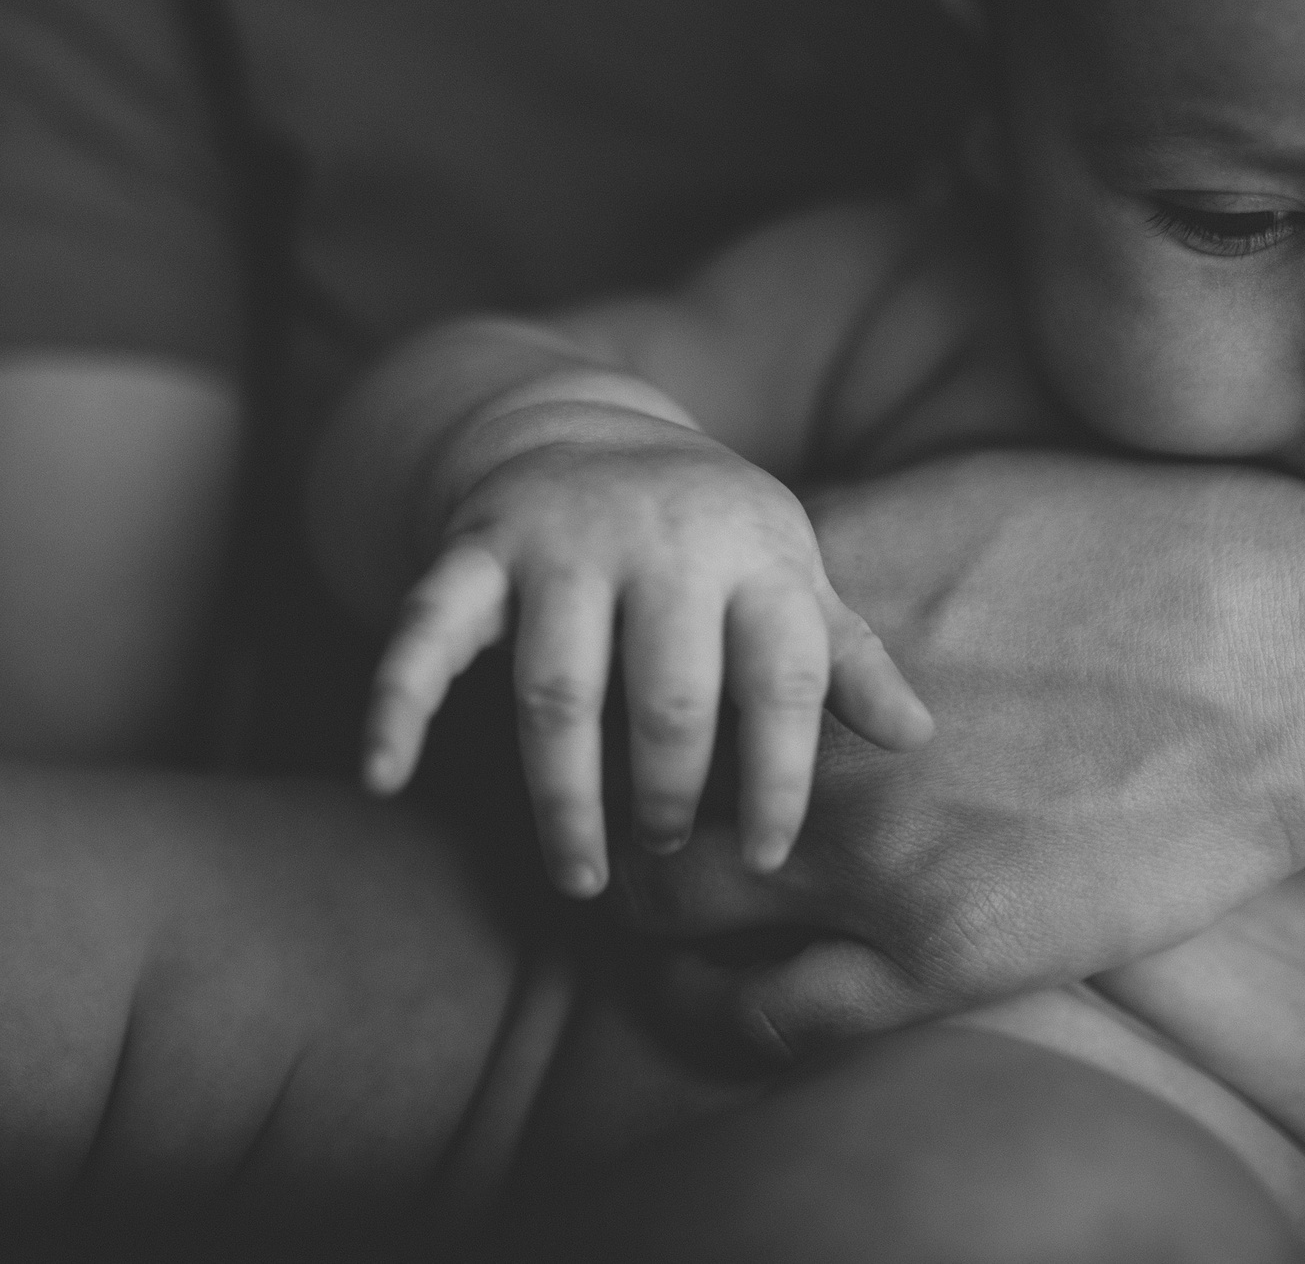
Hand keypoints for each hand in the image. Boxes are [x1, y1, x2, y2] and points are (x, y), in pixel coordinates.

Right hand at [365, 431, 931, 898]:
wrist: (576, 428)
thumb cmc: (705, 534)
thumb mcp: (784, 574)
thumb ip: (843, 657)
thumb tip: (921, 737)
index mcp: (751, 547)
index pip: (779, 678)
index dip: (780, 776)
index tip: (773, 856)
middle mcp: (656, 537)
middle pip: (667, 696)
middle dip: (670, 794)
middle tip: (669, 854)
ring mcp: (556, 541)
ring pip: (556, 690)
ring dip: (564, 798)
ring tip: (582, 876)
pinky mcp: (472, 548)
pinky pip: (424, 631)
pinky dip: (396, 703)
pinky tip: (384, 778)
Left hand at [618, 455, 1304, 1056]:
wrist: (1299, 658)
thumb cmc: (1151, 553)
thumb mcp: (971, 495)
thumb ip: (850, 549)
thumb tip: (770, 572)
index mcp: (812, 612)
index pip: (644, 658)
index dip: (619, 687)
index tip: (614, 706)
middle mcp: (811, 731)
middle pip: (630, 779)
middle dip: (601, 798)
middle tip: (603, 814)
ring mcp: (872, 848)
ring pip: (668, 904)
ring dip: (637, 908)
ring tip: (634, 909)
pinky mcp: (945, 950)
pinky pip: (774, 1015)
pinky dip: (713, 1011)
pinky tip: (703, 1001)